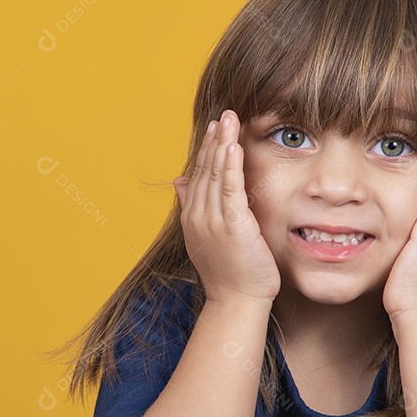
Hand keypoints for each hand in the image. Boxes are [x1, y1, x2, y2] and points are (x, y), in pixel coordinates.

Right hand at [173, 110, 280, 304]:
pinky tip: (232, 147)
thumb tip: (180, 181)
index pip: (198, 175)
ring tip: (228, 120)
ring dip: (222, 144)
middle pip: (205, 170)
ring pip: (216, 175)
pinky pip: (230, 190)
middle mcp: (197, 215)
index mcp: (192, 217)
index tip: (214, 126)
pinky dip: (230, 167)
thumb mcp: (206, 236)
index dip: (206, 149)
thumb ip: (194, 206)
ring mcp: (212, 221)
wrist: (236, 301)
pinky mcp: (231, 226)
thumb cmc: (229, 273)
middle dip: (214, 140)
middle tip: (223, 114)